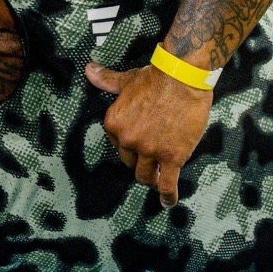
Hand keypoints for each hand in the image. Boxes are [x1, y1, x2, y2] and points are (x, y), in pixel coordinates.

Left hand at [85, 61, 212, 207]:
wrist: (182, 77)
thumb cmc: (156, 77)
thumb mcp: (127, 80)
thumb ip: (107, 80)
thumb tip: (90, 70)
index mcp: (114, 123)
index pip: (117, 144)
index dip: (129, 145)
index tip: (138, 144)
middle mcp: (128, 140)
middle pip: (130, 161)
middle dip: (139, 161)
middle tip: (150, 159)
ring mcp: (149, 150)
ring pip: (145, 176)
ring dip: (150, 178)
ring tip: (157, 180)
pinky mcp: (172, 157)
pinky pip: (167, 183)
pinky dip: (167, 195)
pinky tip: (168, 201)